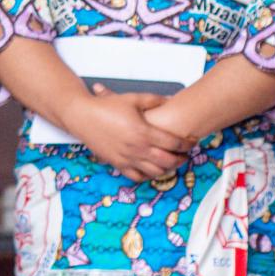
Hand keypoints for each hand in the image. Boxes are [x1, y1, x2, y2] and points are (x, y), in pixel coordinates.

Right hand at [66, 88, 190, 184]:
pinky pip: (138, 177)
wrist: (82, 116)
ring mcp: (127, 159)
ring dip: (168, 169)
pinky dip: (148, 176)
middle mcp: (137, 148)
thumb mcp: (133, 99)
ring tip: (171, 162)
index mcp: (143, 132)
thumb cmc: (106, 107)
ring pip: (155, 172)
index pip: (174, 143)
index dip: (187, 144)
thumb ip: (155, 100)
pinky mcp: (118, 164)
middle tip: (186, 154)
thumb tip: (172, 99)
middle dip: (181, 159)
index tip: (192, 141)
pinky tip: (152, 169)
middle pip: (168, 161)